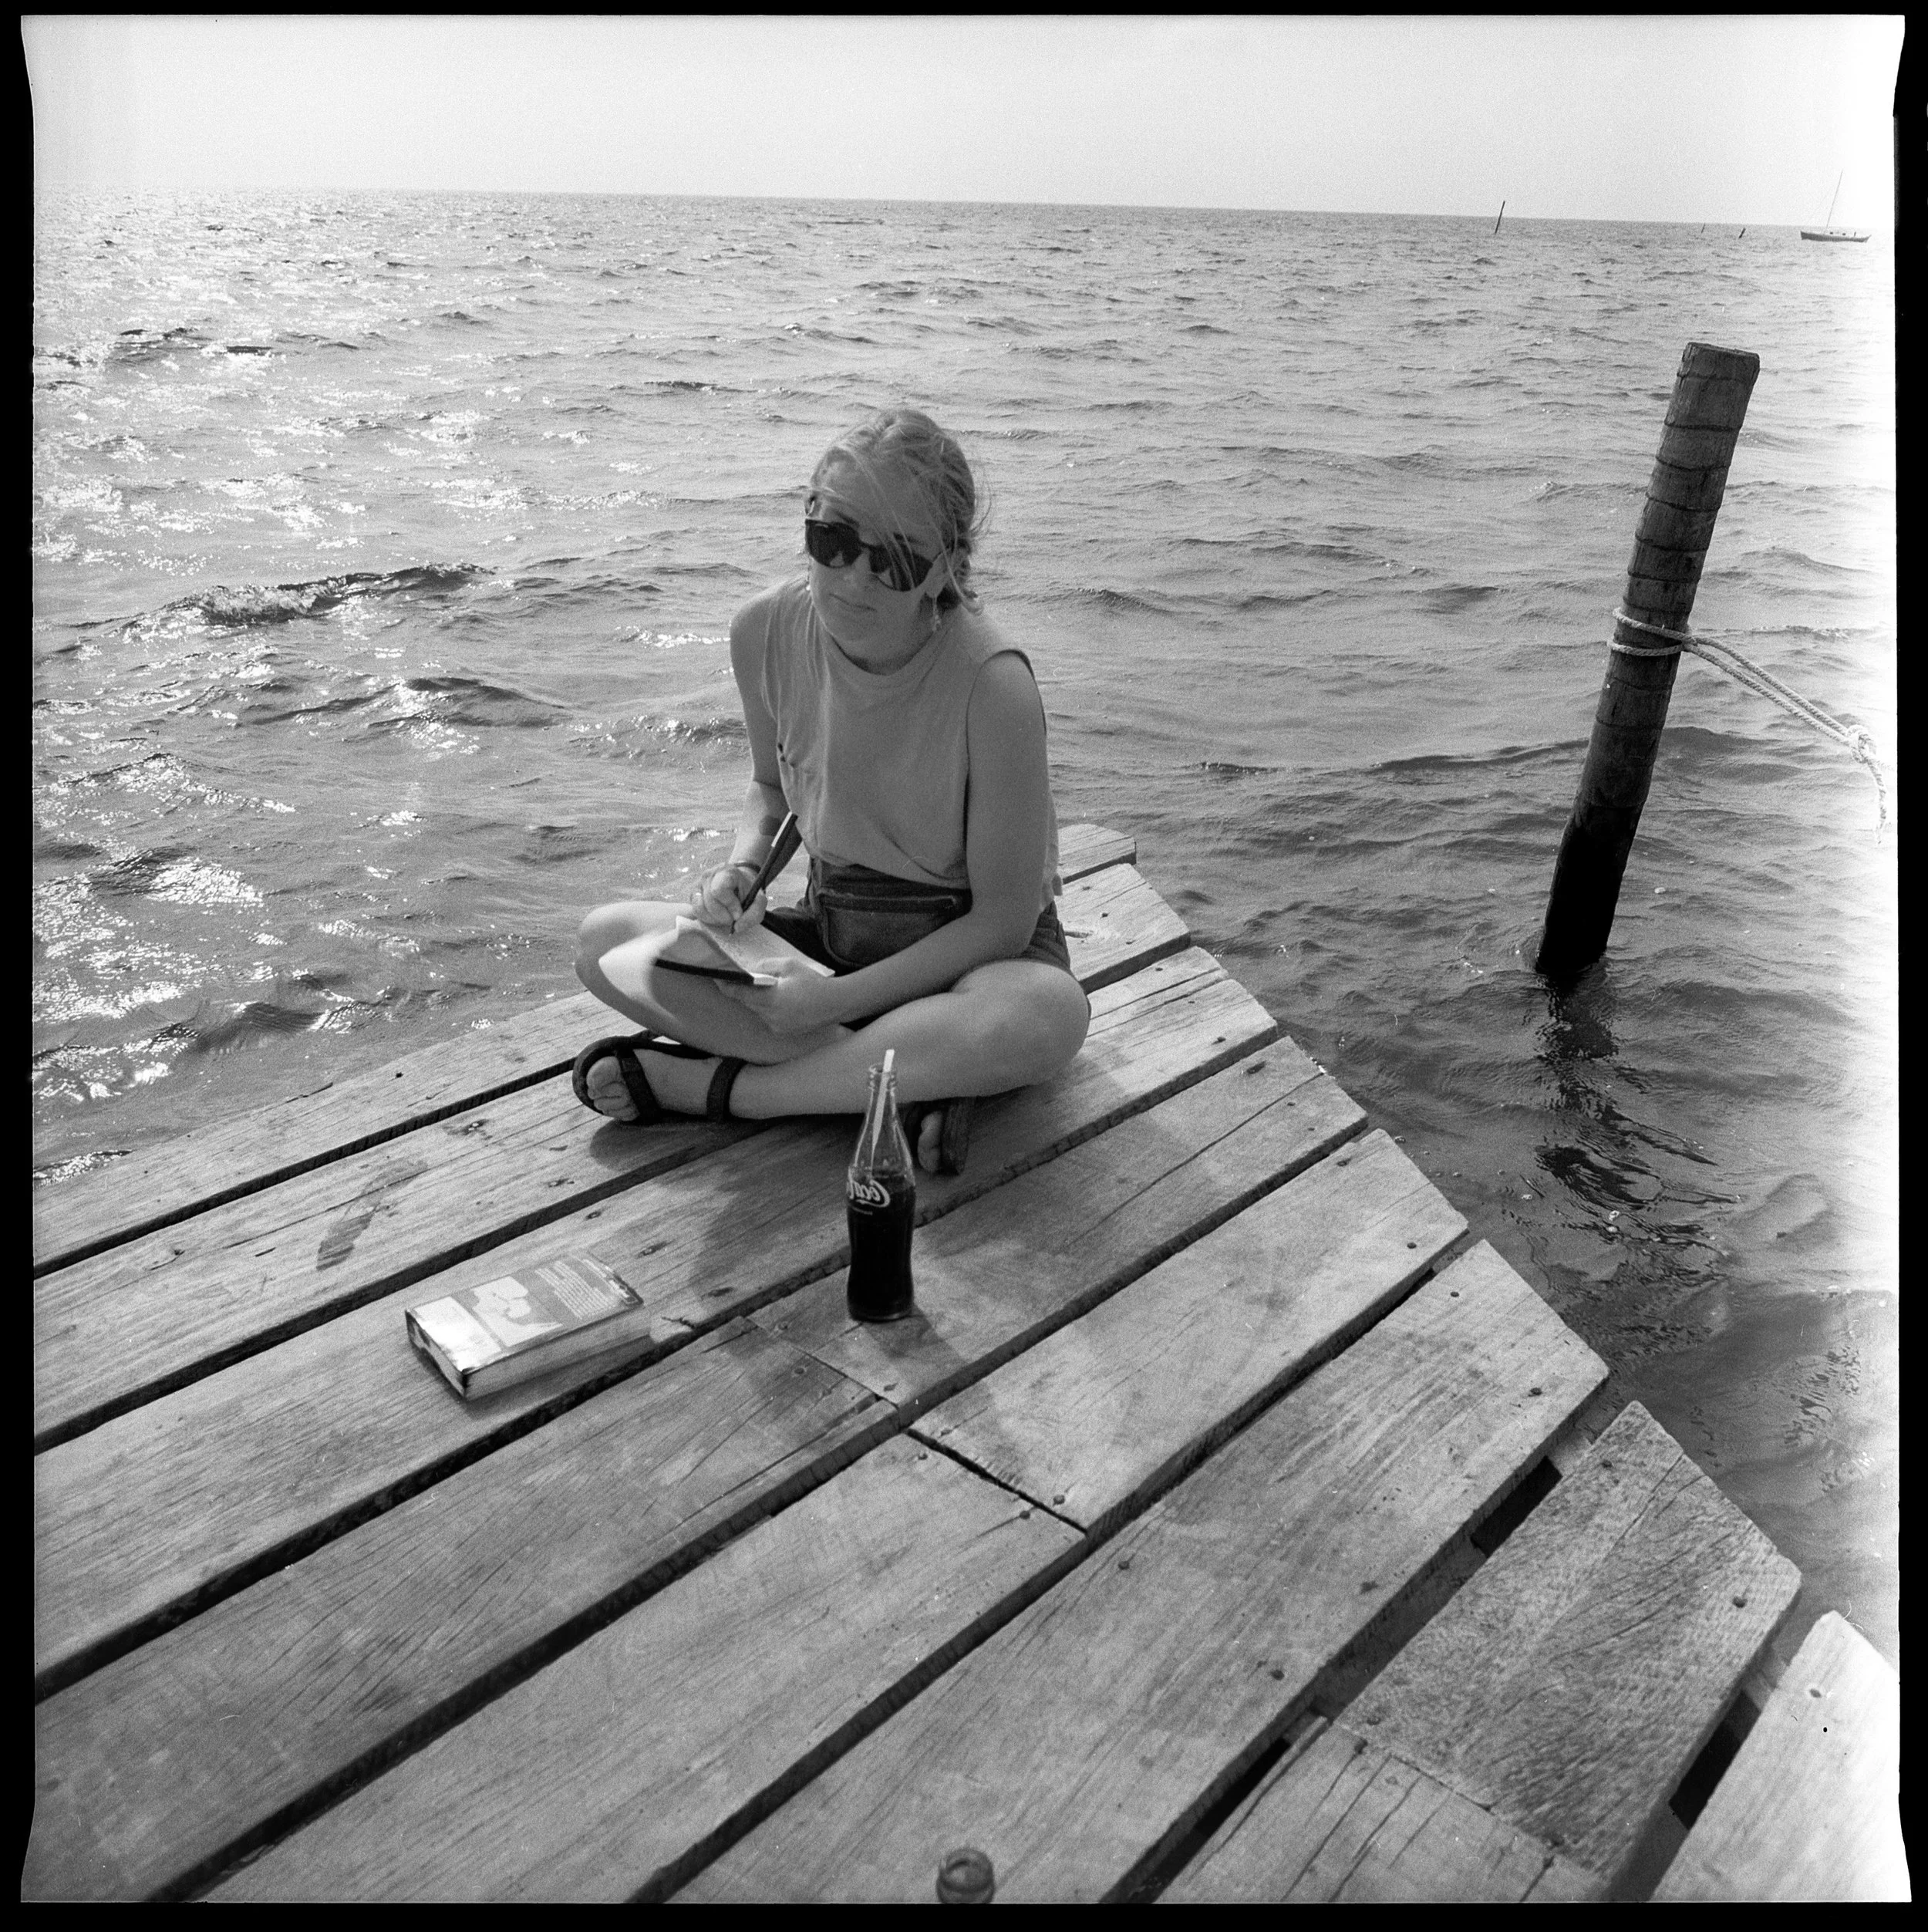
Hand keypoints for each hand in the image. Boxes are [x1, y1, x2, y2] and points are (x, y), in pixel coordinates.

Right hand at [690, 862, 762, 930]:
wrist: (739, 885)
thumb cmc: (748, 893)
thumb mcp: (759, 902)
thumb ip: (754, 914)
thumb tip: (736, 927)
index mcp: (726, 871)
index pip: (719, 890)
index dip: (730, 905)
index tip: (739, 912)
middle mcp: (708, 875)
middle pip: (710, 902)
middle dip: (723, 915)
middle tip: (732, 916)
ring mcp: (698, 885)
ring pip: (699, 908)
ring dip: (714, 918)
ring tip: (724, 916)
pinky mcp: (693, 895)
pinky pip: (694, 911)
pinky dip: (706, 918)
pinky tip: (716, 916)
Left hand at [715, 955, 842, 1034]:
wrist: (835, 1003)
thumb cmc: (813, 982)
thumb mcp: (789, 965)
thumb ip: (766, 965)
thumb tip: (751, 969)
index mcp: (770, 999)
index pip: (739, 993)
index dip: (725, 986)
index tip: (717, 978)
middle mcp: (770, 1016)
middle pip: (747, 1002)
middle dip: (743, 991)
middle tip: (740, 979)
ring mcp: (776, 1026)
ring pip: (758, 1011)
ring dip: (758, 1000)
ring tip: (769, 989)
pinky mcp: (783, 1032)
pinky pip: (768, 1018)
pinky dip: (769, 1009)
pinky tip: (781, 1001)